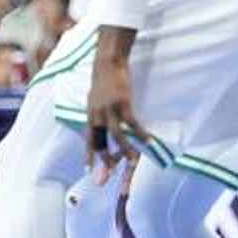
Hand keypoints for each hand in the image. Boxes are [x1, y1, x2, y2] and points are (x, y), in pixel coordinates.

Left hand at [86, 58, 151, 182]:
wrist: (107, 63)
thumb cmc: (103, 82)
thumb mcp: (94, 100)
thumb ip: (97, 115)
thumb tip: (99, 125)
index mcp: (90, 115)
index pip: (89, 139)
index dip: (89, 155)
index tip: (88, 170)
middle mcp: (97, 115)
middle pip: (101, 141)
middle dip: (106, 159)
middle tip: (110, 174)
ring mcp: (109, 110)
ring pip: (116, 135)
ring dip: (125, 150)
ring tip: (133, 162)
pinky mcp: (123, 103)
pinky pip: (132, 123)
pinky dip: (140, 134)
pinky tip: (149, 142)